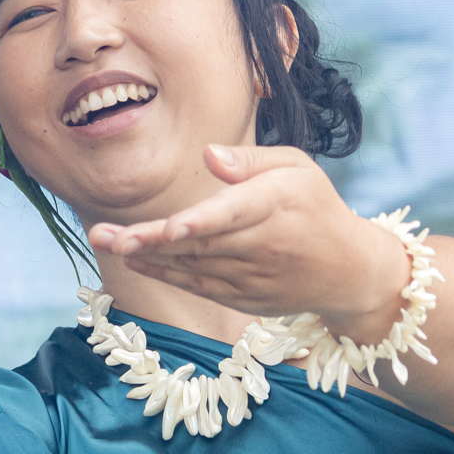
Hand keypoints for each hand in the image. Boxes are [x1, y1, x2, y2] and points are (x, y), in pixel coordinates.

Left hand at [88, 145, 407, 332]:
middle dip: (149, 238)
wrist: (350, 271)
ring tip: (106, 240)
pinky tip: (134, 258)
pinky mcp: (245, 298)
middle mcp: (264, 244)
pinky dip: (165, 273)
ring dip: (147, 255)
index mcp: (277, 204)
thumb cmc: (317, 207)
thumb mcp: (298, 168)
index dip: (198, 223)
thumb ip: (251, 161)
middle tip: (103, 233)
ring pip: (193, 266)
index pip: (231, 214)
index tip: (168, 227)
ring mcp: (253, 277)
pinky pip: (198, 285)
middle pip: (200, 243)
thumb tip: (207, 155)